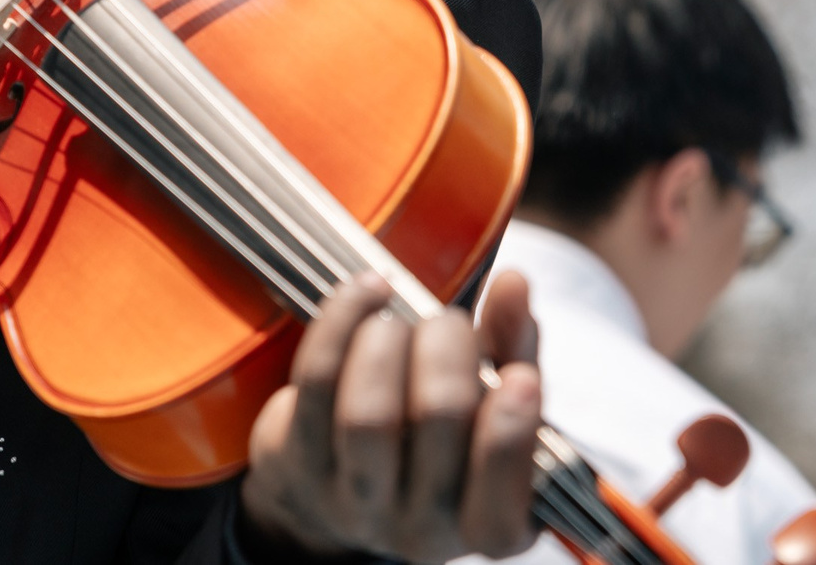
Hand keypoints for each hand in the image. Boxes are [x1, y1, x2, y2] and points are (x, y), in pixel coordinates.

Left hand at [238, 272, 542, 562]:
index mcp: (488, 531)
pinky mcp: (297, 461)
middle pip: (438, 421)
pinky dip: (344, 320)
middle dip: (449, 349)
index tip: (519, 376)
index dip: (511, 434)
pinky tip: (368, 292)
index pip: (498, 504)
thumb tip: (515, 282)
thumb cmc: (438, 439)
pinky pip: (317, 378)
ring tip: (401, 323)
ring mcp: (352, 501)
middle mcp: (420, 532)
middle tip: (450, 325)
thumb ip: (514, 350)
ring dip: (391, 340)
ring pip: (369, 411)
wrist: (342, 488)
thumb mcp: (492, 408)